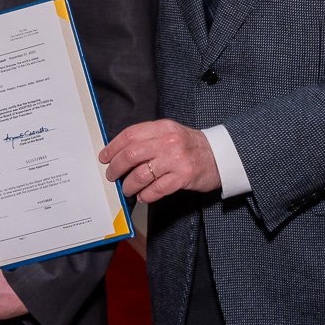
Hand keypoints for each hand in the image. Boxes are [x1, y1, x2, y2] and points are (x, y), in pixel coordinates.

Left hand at [100, 119, 221, 202]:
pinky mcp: (183, 177)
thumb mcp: (170, 133)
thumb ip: (148, 139)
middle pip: (131, 154)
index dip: (113, 147)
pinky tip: (143, 196)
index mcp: (163, 127)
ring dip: (129, 185)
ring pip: (141, 174)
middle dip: (116, 168)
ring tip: (128, 189)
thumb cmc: (191, 146)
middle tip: (112, 176)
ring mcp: (176, 159)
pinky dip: (146, 195)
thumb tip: (120, 154)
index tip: (104, 157)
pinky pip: (157, 189)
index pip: (130, 135)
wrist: (220, 156)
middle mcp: (169, 141)